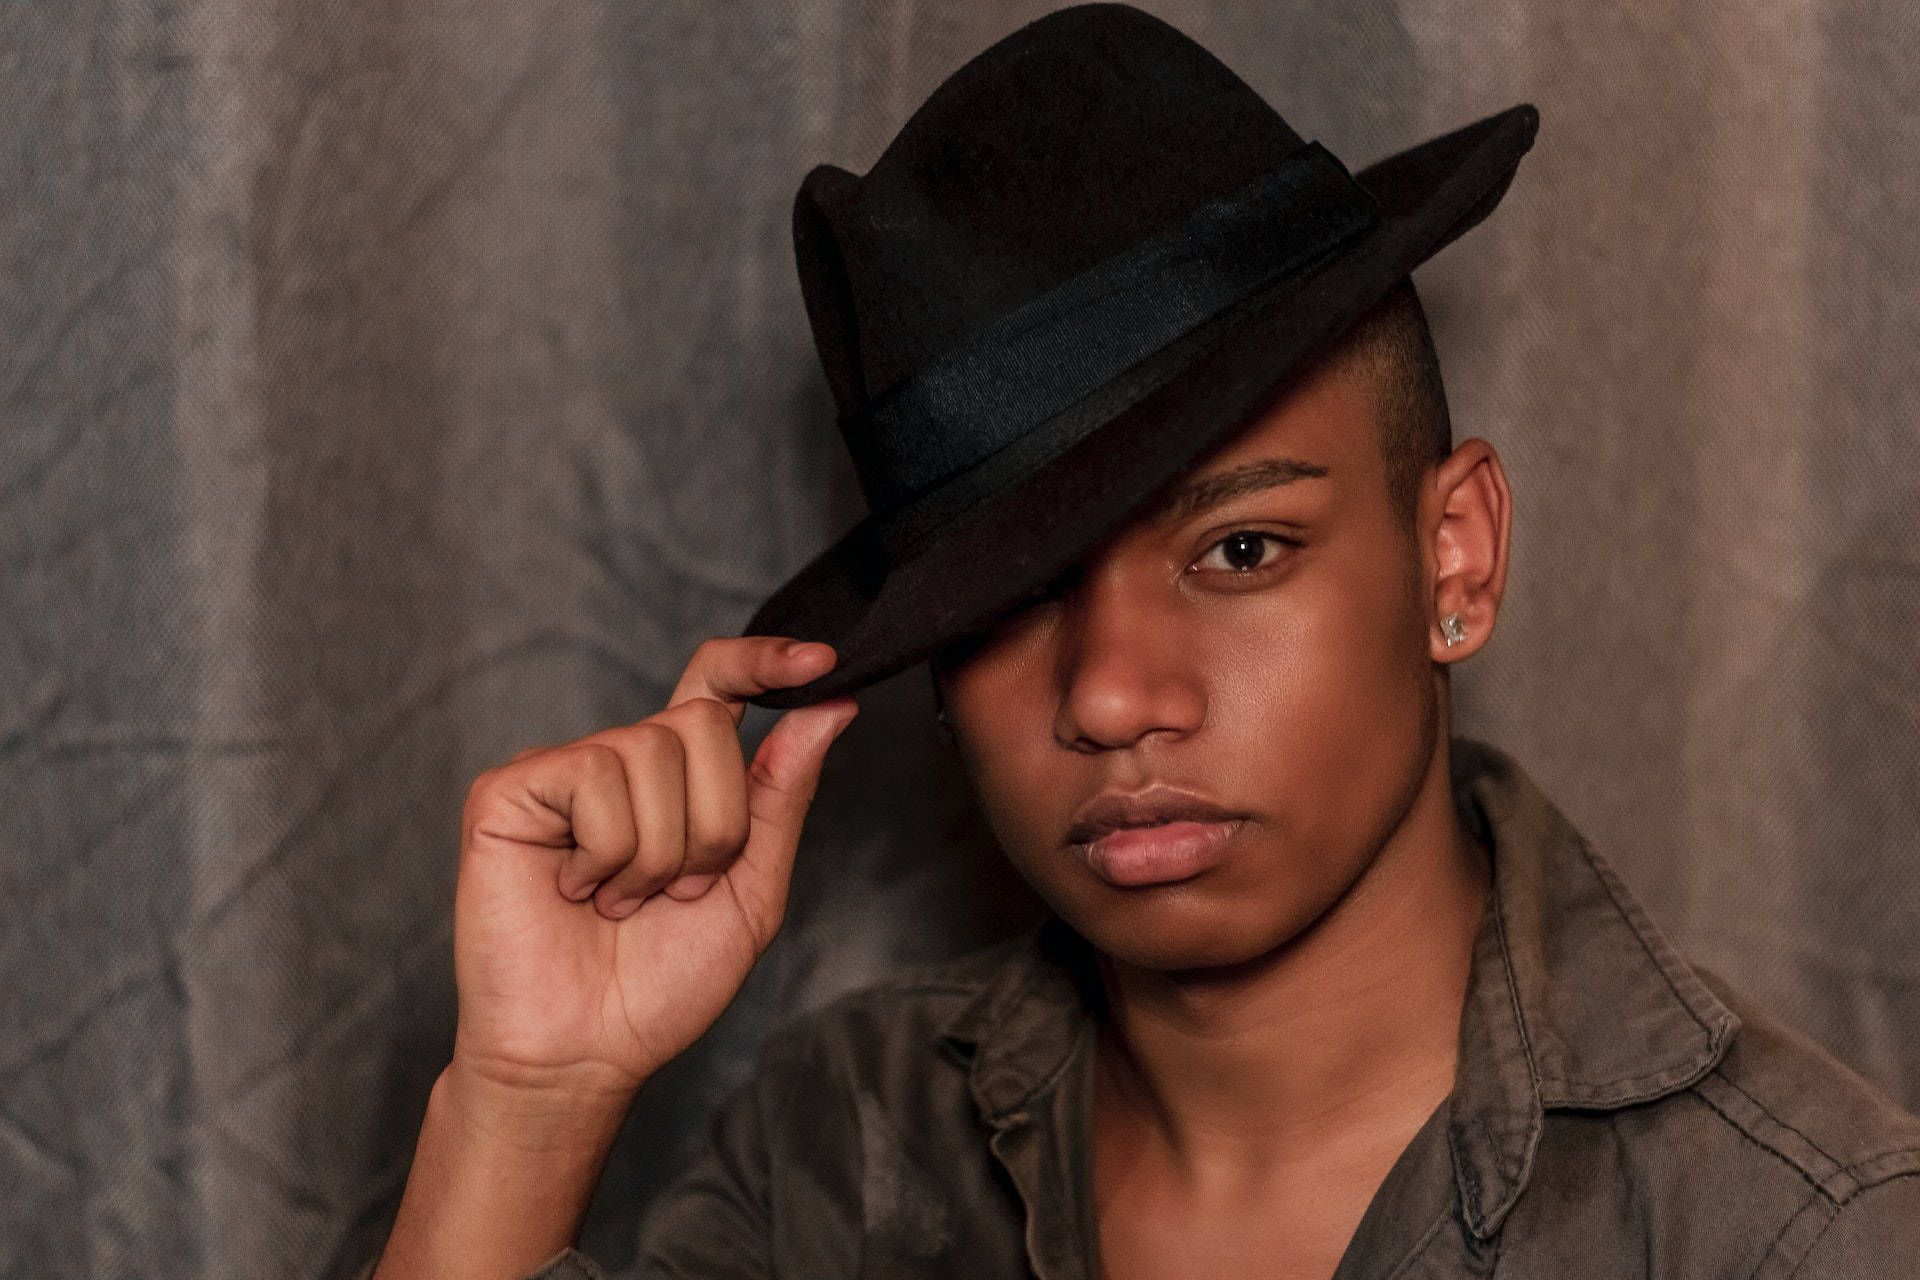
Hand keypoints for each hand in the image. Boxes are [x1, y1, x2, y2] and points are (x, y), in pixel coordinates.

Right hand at [449, 637, 856, 1098]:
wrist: (587, 1051)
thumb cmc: (662, 981)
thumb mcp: (752, 888)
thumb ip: (783, 794)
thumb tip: (831, 706)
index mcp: (679, 779)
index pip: (719, 685)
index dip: (765, 661)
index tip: (821, 661)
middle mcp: (621, 759)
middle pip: (703, 724)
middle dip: (714, 825)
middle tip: (675, 890)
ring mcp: (564, 769)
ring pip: (653, 750)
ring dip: (658, 852)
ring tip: (622, 899)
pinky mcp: (512, 789)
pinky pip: (594, 776)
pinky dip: (607, 851)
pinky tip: (578, 888)